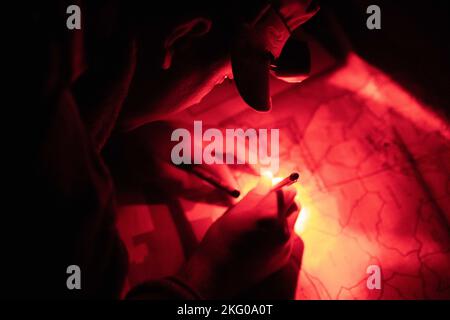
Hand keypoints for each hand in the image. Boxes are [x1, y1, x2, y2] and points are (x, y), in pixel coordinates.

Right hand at [177, 177, 300, 298]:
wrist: (218, 274)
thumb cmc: (221, 238)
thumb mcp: (236, 211)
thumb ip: (256, 193)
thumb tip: (268, 178)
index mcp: (270, 214)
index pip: (290, 191)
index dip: (281, 186)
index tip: (270, 186)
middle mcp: (284, 229)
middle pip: (296, 205)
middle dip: (285, 199)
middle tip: (267, 201)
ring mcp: (286, 245)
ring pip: (293, 221)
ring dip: (283, 215)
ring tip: (263, 220)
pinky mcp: (284, 257)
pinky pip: (288, 237)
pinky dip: (280, 231)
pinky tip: (262, 236)